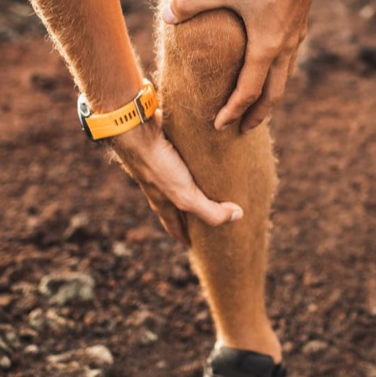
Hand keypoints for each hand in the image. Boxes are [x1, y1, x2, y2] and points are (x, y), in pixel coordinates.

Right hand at [110, 112, 242, 246]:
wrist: (138, 130)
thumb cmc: (159, 165)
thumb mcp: (185, 195)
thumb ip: (210, 210)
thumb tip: (237, 216)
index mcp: (163, 203)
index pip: (174, 227)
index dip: (186, 238)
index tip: (197, 246)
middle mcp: (161, 187)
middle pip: (178, 206)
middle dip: (192, 214)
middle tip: (210, 218)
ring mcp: (163, 166)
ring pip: (181, 182)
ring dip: (196, 186)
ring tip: (213, 185)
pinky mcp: (168, 147)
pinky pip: (184, 159)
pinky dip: (196, 162)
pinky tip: (207, 156)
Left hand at [161, 0, 323, 132]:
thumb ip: (191, 0)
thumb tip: (167, 15)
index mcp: (265, 48)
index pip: (248, 93)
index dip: (232, 112)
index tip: (219, 126)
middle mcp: (283, 49)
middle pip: (272, 95)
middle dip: (256, 115)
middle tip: (243, 129)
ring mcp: (294, 37)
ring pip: (283, 78)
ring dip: (269, 95)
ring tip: (257, 103)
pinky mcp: (298, 24)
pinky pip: (288, 60)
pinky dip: (277, 73)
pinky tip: (268, 62)